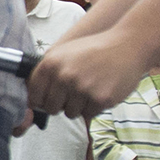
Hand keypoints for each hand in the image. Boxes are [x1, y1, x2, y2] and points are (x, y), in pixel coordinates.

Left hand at [28, 26, 151, 118]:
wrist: (127, 45)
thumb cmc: (94, 50)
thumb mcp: (64, 52)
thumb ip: (46, 73)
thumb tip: (32, 100)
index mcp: (50, 63)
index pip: (34, 96)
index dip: (41, 100)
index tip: (48, 99)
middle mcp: (64, 76)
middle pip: (51, 108)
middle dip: (61, 104)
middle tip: (75, 91)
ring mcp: (82, 88)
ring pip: (70, 113)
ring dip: (79, 106)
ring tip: (90, 87)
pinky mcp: (100, 99)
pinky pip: (88, 114)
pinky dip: (94, 106)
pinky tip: (101, 89)